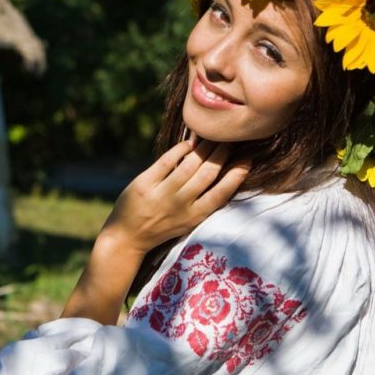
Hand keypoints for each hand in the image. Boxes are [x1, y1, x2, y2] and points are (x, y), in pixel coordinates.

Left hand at [99, 140, 248, 255]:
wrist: (127, 238)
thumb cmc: (162, 226)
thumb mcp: (187, 221)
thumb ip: (203, 201)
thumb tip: (223, 172)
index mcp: (194, 216)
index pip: (221, 194)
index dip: (236, 176)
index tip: (246, 160)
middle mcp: (180, 205)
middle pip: (207, 174)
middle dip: (221, 154)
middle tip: (230, 139)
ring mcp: (161, 194)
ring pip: (189, 165)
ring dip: (204, 148)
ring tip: (213, 136)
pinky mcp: (144, 184)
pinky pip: (167, 161)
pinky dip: (180, 149)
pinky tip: (189, 143)